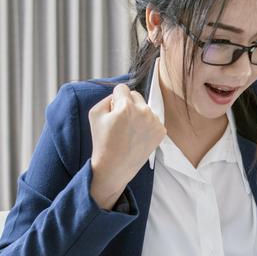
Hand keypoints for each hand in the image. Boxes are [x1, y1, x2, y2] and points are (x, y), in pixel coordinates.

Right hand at [88, 84, 165, 208]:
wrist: (115, 167)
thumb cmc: (102, 141)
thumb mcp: (95, 114)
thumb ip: (106, 98)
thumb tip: (118, 96)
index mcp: (126, 106)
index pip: (123, 88)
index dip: (115, 98)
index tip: (113, 109)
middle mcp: (143, 111)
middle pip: (136, 95)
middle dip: (128, 104)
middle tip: (121, 121)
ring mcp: (154, 122)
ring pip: (145, 108)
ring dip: (138, 114)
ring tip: (129, 132)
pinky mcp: (161, 131)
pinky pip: (153, 120)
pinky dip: (147, 125)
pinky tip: (138, 136)